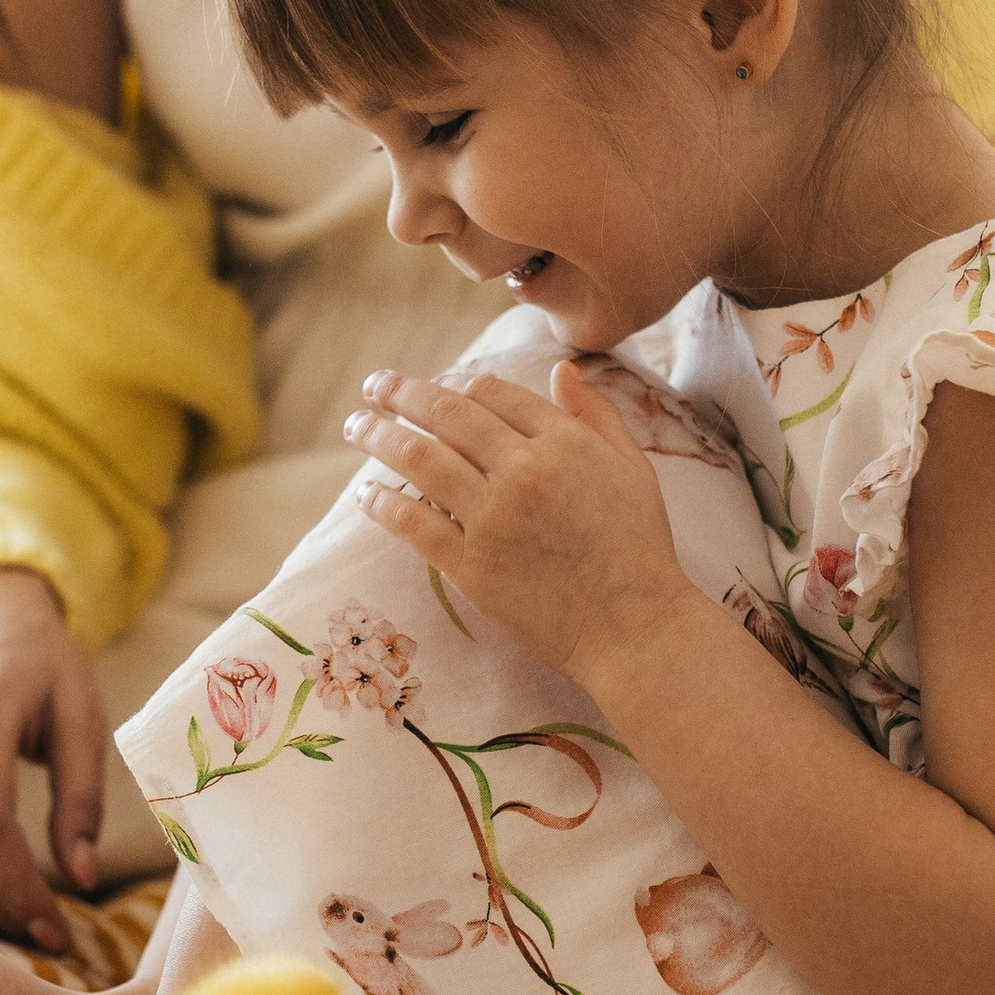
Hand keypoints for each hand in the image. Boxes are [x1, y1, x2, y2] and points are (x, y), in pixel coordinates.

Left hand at [343, 366, 689, 690]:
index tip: (435, 387)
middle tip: (374, 385)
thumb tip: (561, 370)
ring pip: (420, 459)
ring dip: (379, 435)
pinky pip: (414, 523)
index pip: (492, 392)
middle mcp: (523, 470)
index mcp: (563, 441)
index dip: (457, 383)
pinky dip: (382, 503)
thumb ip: (595, 414)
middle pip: (447, 413)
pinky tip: (365, 493)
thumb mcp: (632, 466)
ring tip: (356, 425)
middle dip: (402, 393)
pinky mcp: (472, 567)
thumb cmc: (638, 546)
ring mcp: (493, 519)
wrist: (634, 625)